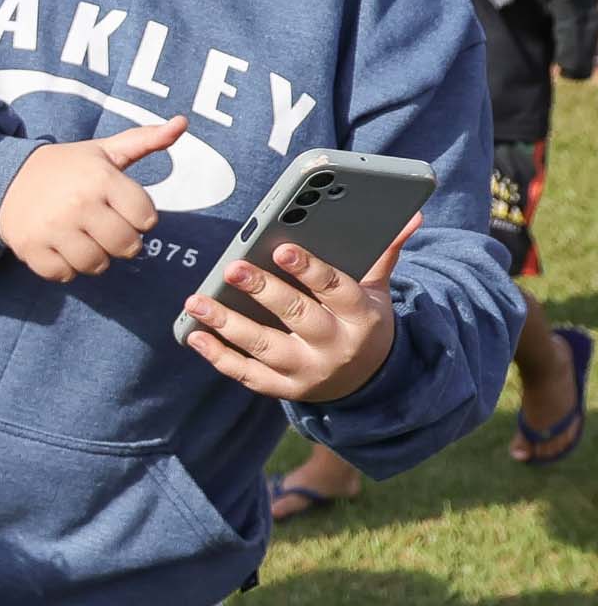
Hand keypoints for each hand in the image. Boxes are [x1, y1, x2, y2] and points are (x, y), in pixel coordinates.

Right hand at [0, 114, 184, 281]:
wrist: (5, 178)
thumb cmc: (66, 168)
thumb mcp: (104, 151)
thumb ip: (145, 139)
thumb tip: (182, 123)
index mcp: (101, 178)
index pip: (146, 219)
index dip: (139, 218)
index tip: (121, 209)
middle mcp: (78, 203)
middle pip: (126, 246)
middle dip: (121, 242)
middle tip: (105, 229)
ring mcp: (53, 228)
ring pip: (96, 265)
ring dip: (95, 258)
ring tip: (83, 240)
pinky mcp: (31, 248)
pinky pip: (64, 275)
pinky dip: (65, 268)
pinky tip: (60, 248)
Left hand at [182, 215, 415, 402]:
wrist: (370, 382)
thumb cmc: (363, 322)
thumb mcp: (377, 292)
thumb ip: (383, 254)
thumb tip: (410, 215)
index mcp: (361, 317)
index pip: (336, 289)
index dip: (309, 269)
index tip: (281, 247)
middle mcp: (335, 347)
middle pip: (297, 316)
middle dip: (263, 291)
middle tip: (232, 268)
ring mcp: (309, 372)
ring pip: (265, 347)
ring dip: (227, 324)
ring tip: (196, 301)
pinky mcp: (285, 390)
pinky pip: (247, 374)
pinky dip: (218, 356)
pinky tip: (195, 334)